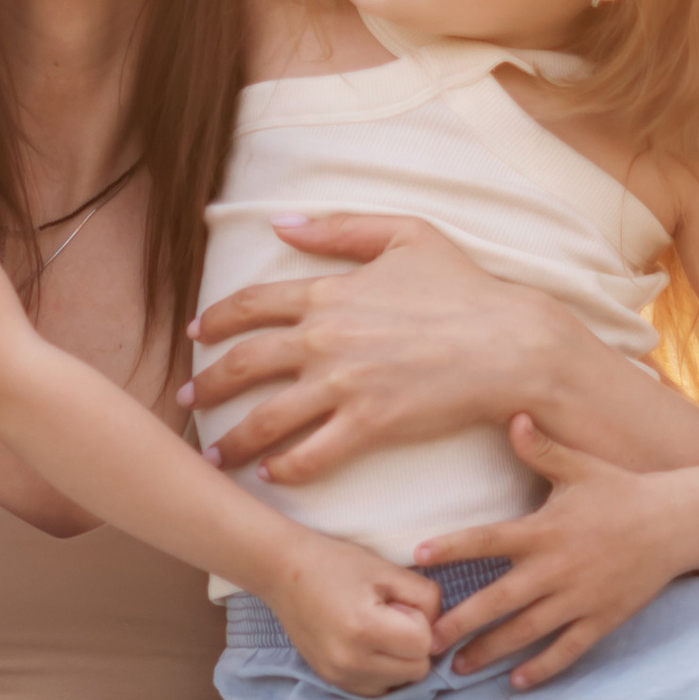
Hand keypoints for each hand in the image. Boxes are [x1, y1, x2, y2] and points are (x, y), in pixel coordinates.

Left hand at [184, 215, 571, 485]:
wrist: (510, 343)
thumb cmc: (466, 289)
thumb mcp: (407, 236)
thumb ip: (340, 228)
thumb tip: (282, 224)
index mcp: (329, 293)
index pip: (251, 305)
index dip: (215, 320)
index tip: (195, 336)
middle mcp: (325, 339)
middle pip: (243, 365)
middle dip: (207, 385)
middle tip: (188, 400)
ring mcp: (345, 385)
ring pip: (266, 419)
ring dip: (233, 440)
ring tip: (216, 455)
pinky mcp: (369, 424)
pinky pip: (311, 455)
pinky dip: (285, 469)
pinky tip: (272, 476)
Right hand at [268, 535, 440, 697]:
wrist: (283, 573)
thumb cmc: (338, 564)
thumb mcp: (389, 570)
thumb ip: (427, 598)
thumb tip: (440, 631)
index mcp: (364, 628)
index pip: (424, 644)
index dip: (421, 621)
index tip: (399, 603)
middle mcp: (350, 661)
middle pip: (417, 669)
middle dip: (414, 643)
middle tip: (391, 617)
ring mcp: (339, 676)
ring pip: (401, 683)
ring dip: (400, 659)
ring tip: (377, 630)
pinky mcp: (333, 682)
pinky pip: (379, 689)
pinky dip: (383, 671)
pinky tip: (369, 646)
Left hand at [421, 416, 693, 685]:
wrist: (678, 524)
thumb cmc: (622, 491)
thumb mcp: (581, 467)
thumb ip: (541, 449)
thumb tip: (513, 415)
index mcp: (545, 530)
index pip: (489, 539)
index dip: (454, 547)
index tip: (420, 556)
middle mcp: (557, 569)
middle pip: (499, 600)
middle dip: (461, 622)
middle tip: (426, 641)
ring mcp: (580, 598)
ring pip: (527, 631)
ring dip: (491, 651)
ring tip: (459, 668)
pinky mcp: (603, 619)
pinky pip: (569, 650)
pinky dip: (543, 668)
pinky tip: (518, 683)